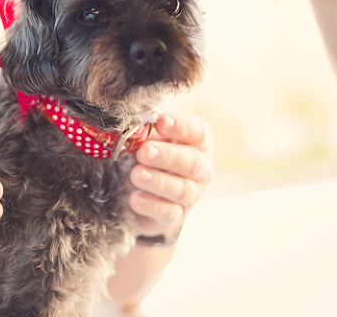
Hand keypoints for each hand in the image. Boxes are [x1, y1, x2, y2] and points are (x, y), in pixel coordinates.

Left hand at [128, 112, 213, 238]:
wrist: (146, 191)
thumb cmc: (151, 154)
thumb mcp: (150, 138)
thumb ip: (147, 131)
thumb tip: (136, 125)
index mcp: (198, 143)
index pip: (198, 132)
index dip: (181, 126)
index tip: (161, 121)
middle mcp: (200, 169)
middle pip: (192, 162)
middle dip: (168, 156)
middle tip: (145, 151)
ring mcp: (191, 195)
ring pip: (182, 189)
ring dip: (158, 181)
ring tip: (137, 174)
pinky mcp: (175, 216)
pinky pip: (168, 213)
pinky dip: (151, 205)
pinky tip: (135, 198)